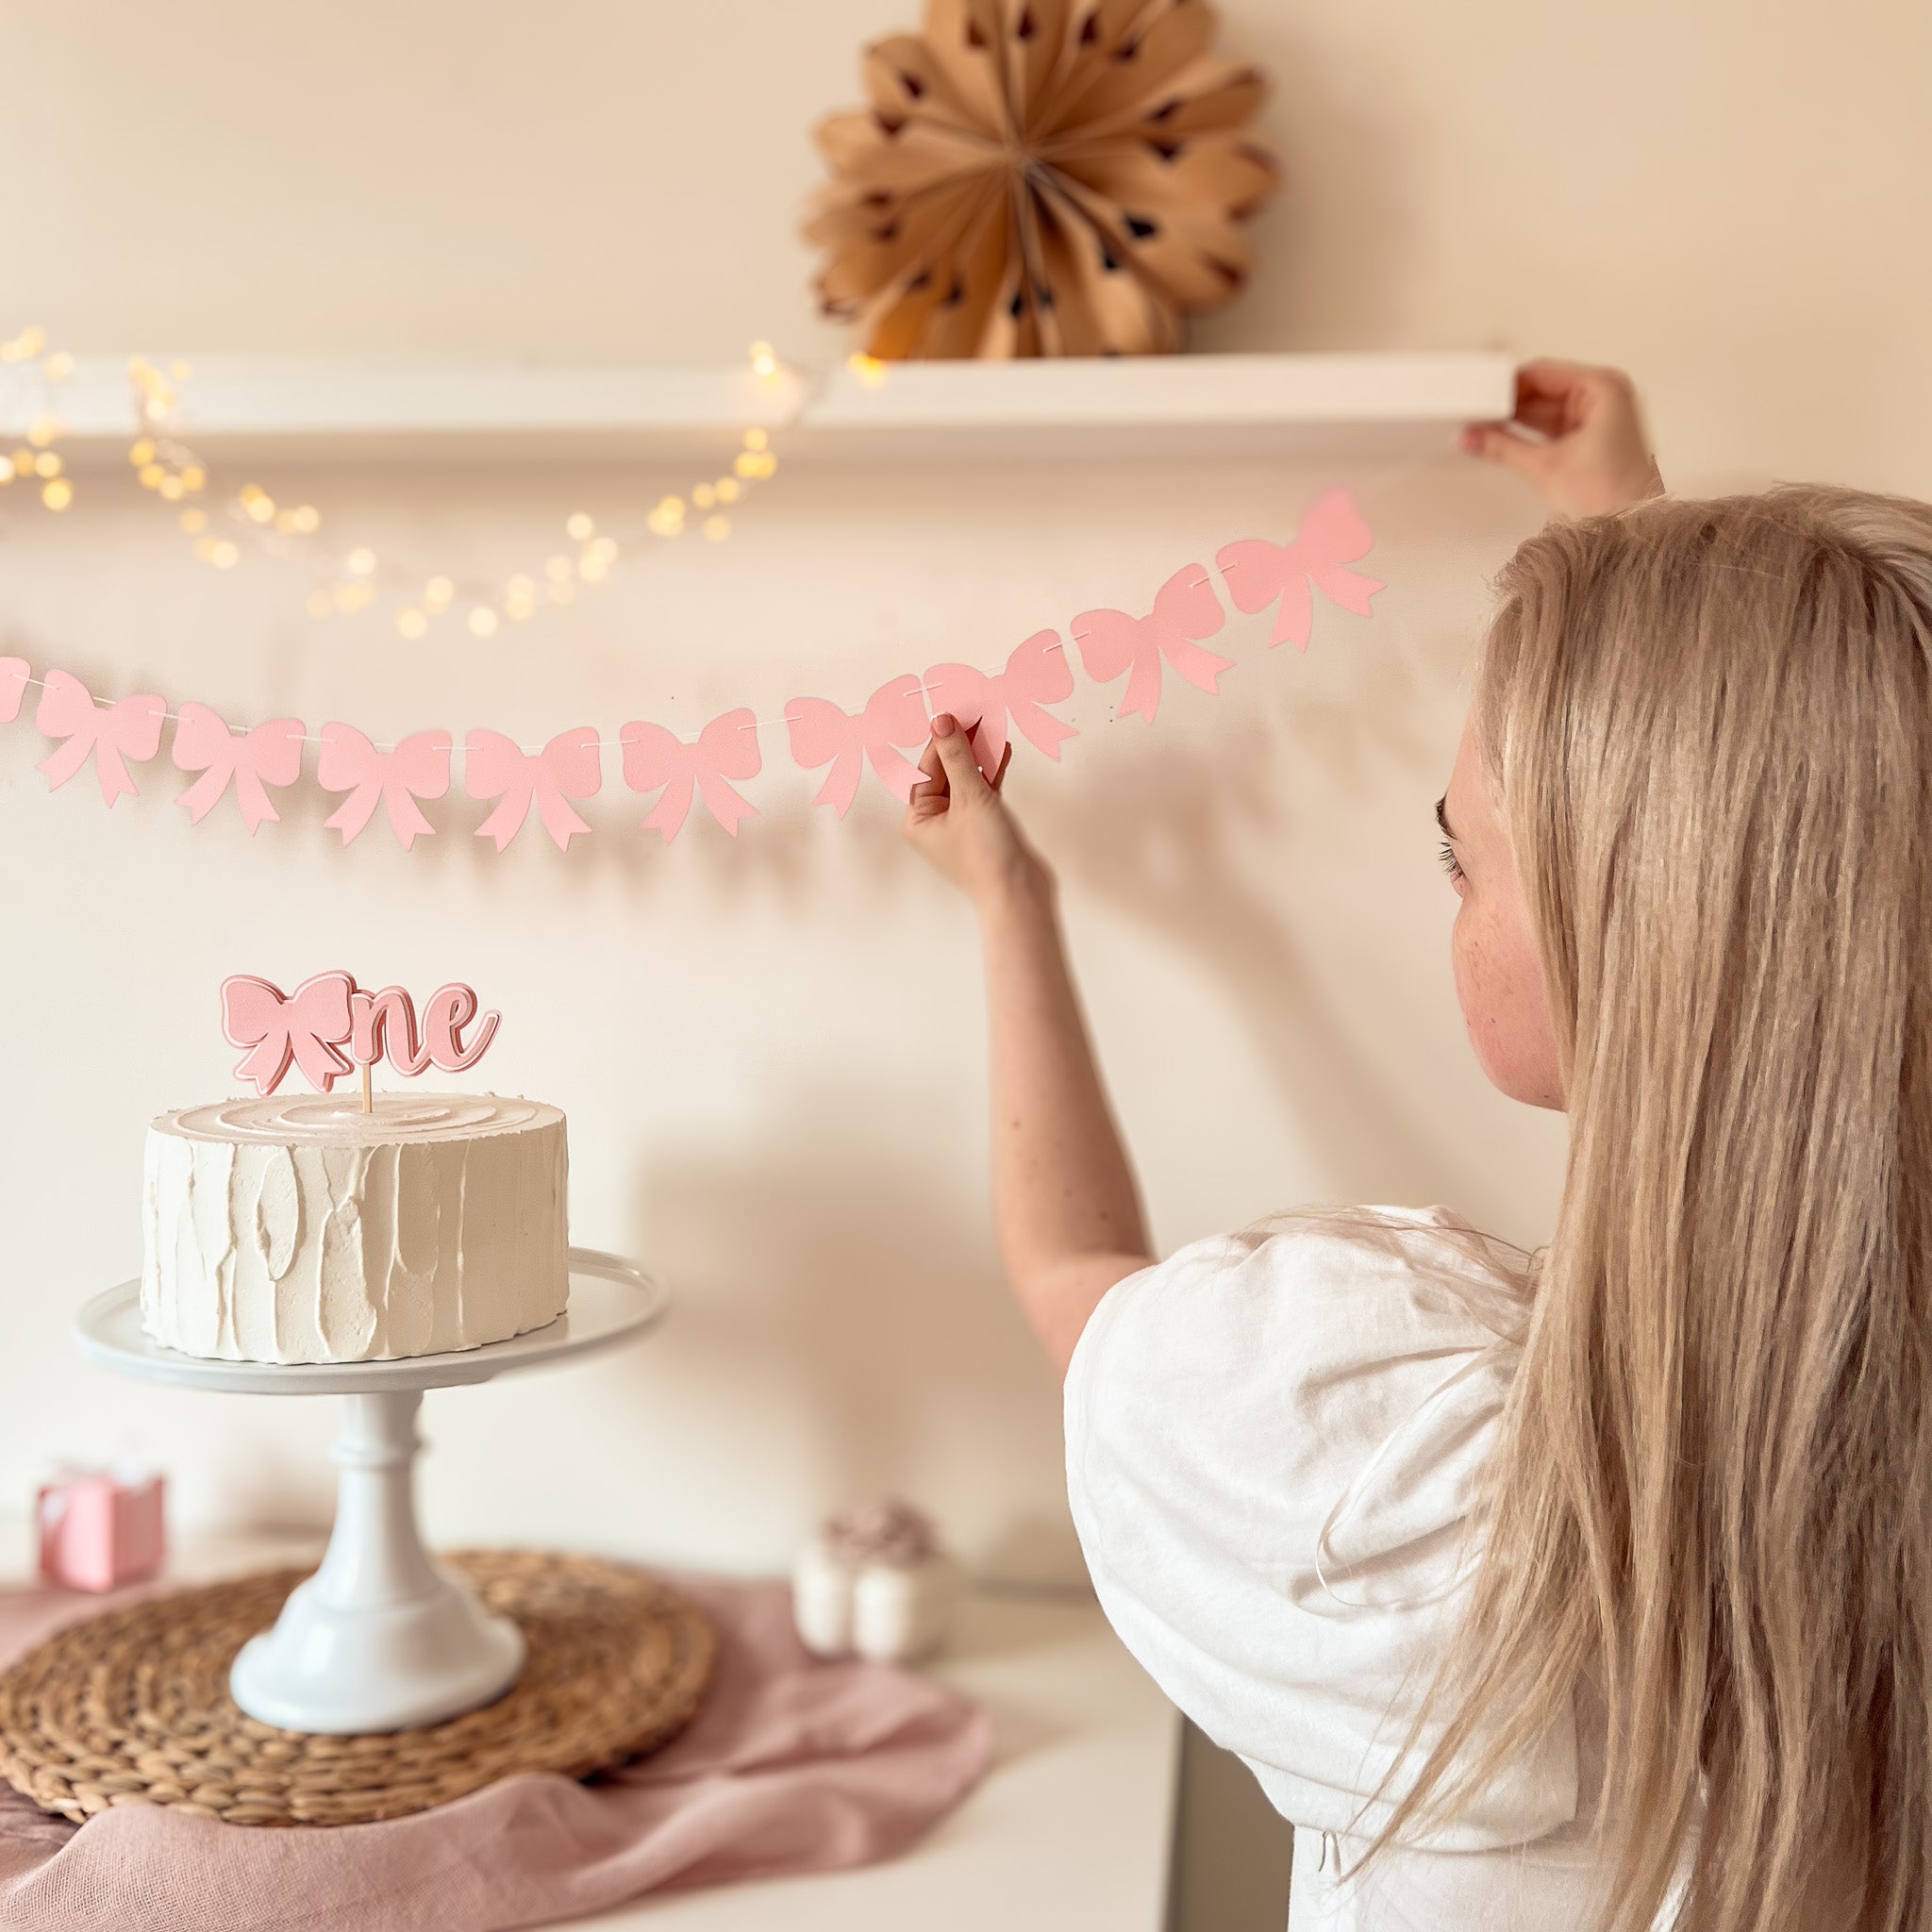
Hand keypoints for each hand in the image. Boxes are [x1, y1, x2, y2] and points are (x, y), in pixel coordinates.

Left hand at [903, 714, 1047, 908]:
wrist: (1019, 896)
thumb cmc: (987, 859)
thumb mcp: (970, 798)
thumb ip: (958, 757)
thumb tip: (943, 722)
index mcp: (918, 819)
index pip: (927, 767)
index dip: (942, 738)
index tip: (957, 711)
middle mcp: (935, 821)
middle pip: (946, 770)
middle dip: (962, 742)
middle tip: (977, 711)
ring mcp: (961, 823)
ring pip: (967, 778)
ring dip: (979, 753)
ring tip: (992, 724)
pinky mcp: (985, 826)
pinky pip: (984, 790)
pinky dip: (992, 771)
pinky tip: (1001, 749)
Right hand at [1461, 359, 1664, 516]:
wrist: (1632, 529)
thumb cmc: (1613, 497)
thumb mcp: (1545, 466)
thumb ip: (1502, 447)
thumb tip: (1475, 437)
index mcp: (1604, 388)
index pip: (1543, 372)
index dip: (1508, 385)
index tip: (1483, 397)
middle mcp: (1606, 397)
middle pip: (1543, 389)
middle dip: (1510, 405)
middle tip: (1478, 415)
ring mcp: (1600, 418)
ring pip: (1546, 410)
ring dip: (1517, 421)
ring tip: (1485, 429)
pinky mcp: (1593, 439)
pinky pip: (1554, 427)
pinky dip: (1531, 434)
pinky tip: (1506, 440)